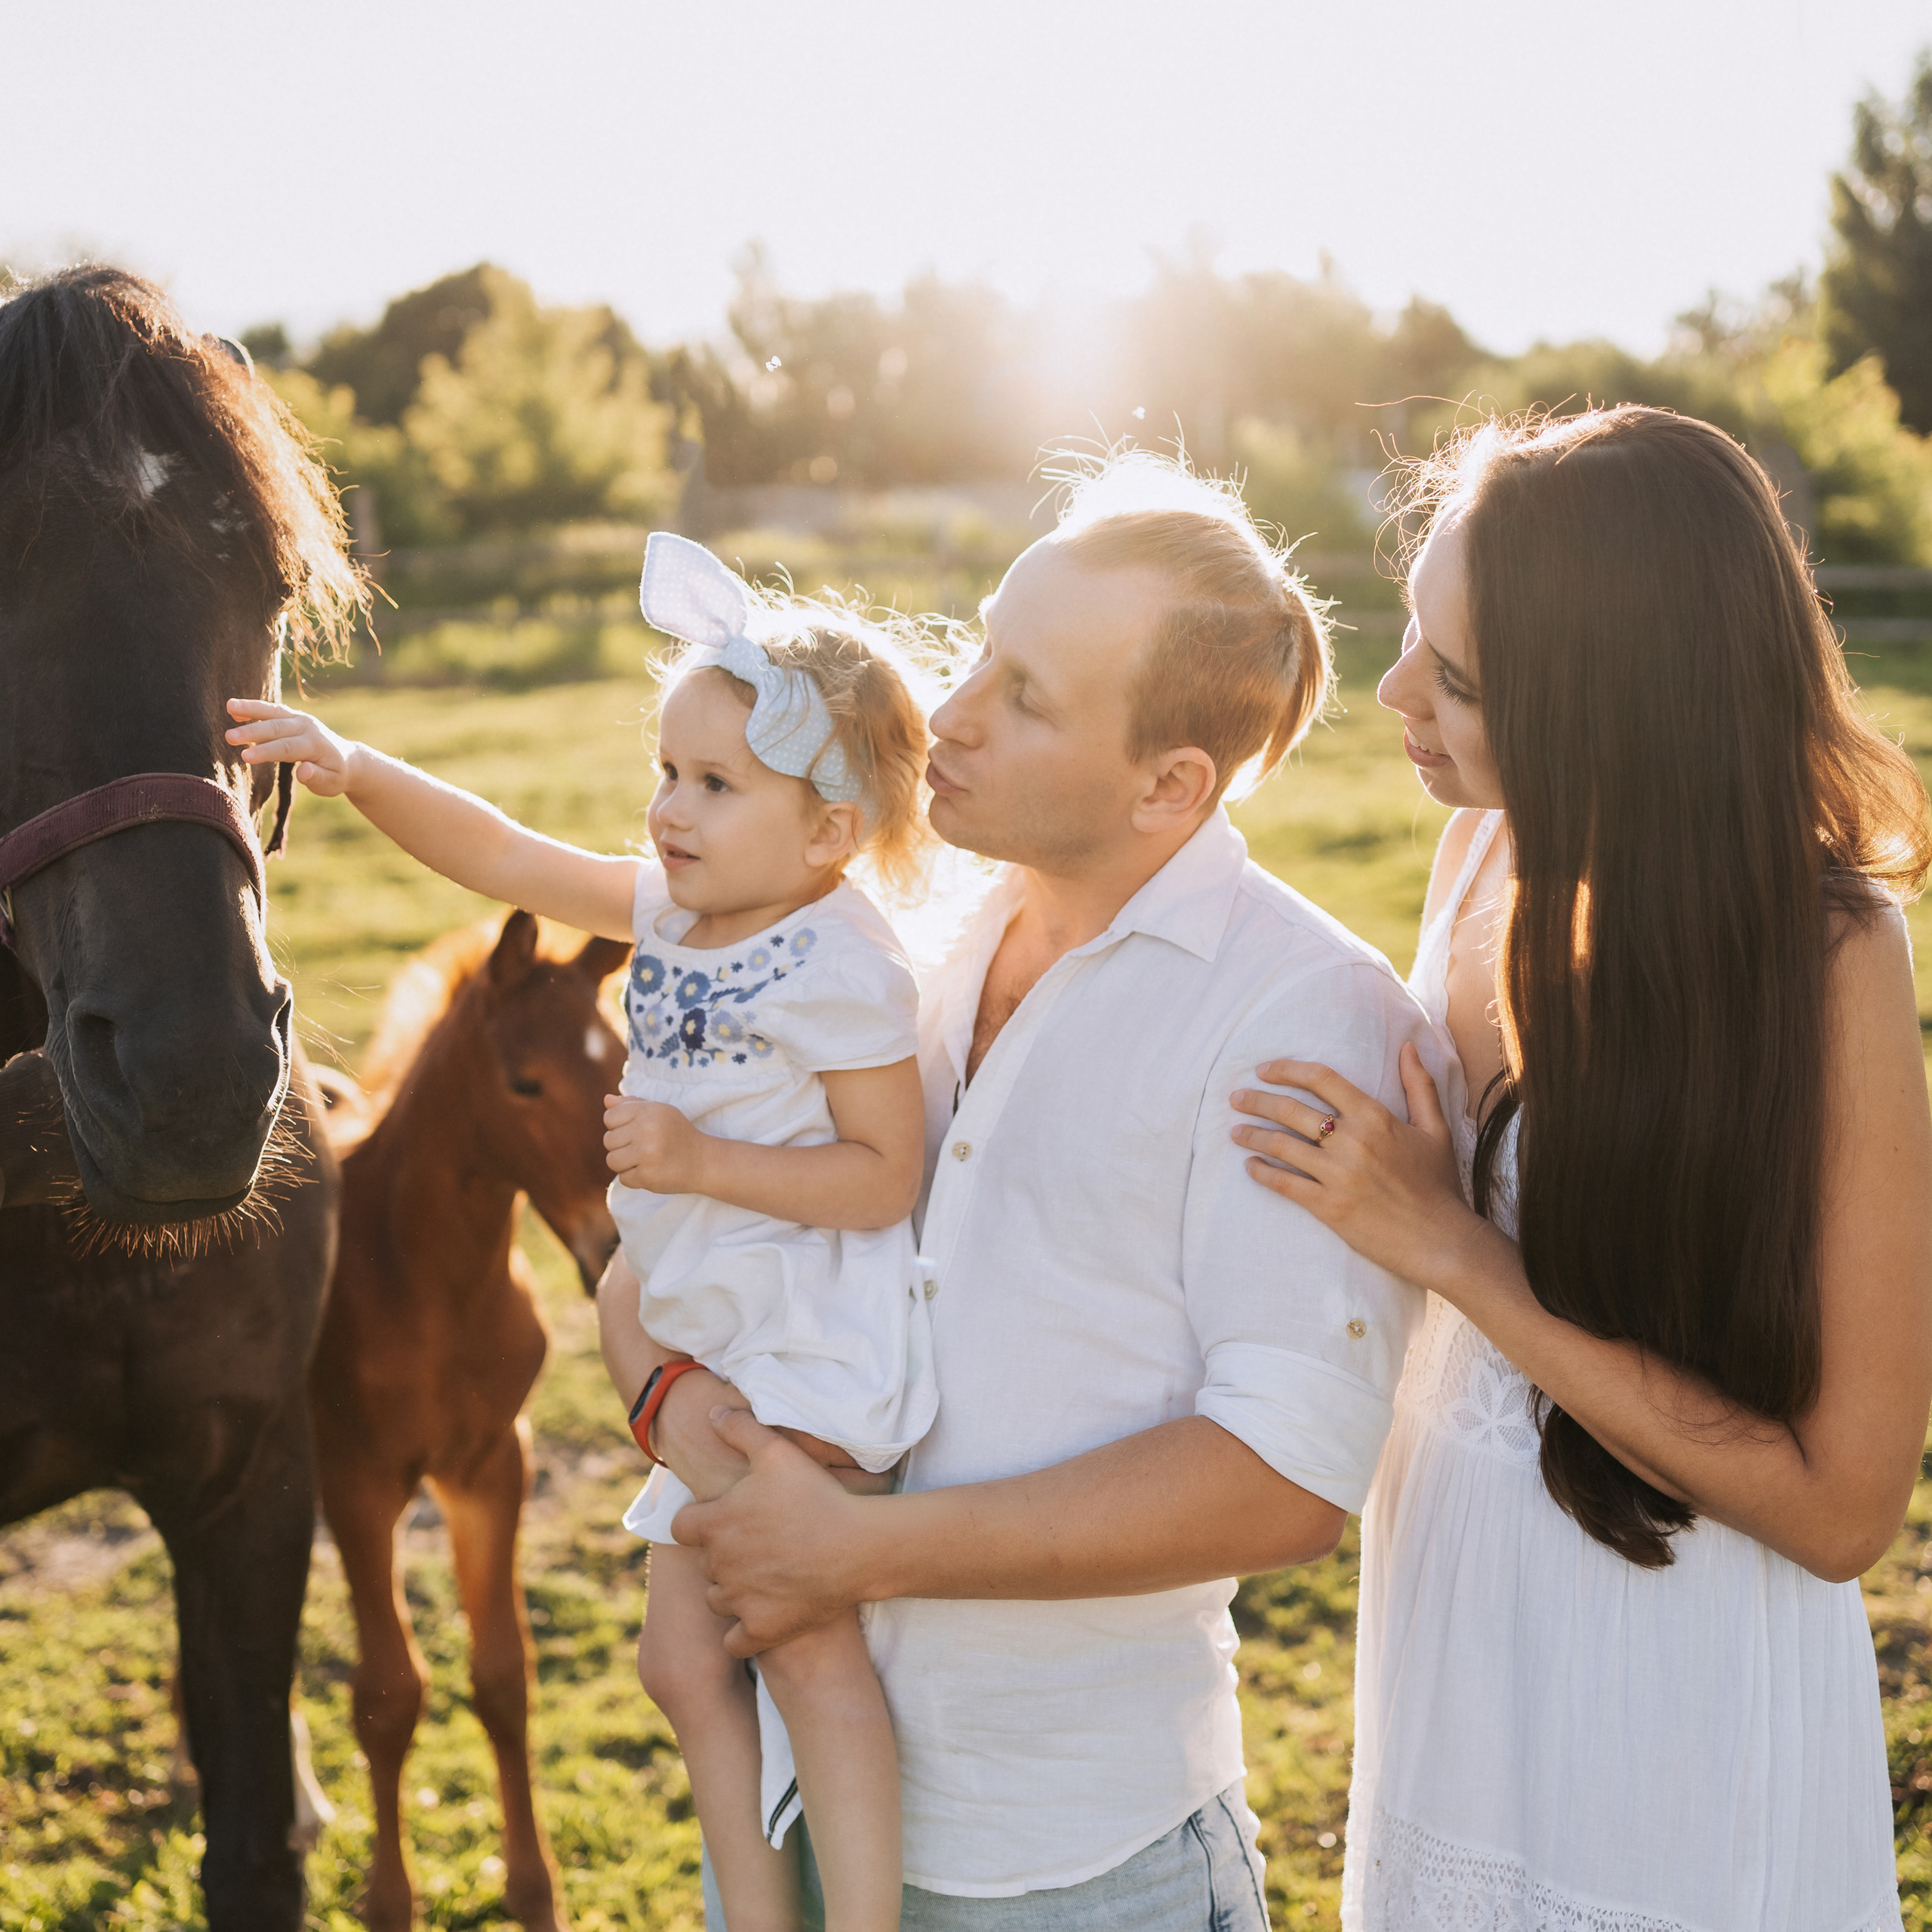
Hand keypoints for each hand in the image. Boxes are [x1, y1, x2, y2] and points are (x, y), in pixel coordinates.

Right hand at [224, 698, 357, 795]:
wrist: (347, 759)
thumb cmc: (335, 776)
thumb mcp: (331, 783)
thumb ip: (317, 778)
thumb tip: (303, 771)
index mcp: (316, 745)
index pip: (288, 748)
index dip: (266, 752)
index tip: (245, 757)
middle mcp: (307, 727)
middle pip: (277, 728)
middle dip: (252, 732)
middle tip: (229, 737)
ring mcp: (300, 719)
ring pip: (273, 712)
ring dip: (250, 709)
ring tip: (229, 707)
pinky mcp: (293, 716)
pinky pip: (272, 710)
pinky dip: (254, 708)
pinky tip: (233, 709)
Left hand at [603, 1094, 701, 1191]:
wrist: (703, 1161)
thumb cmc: (677, 1133)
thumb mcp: (660, 1112)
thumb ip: (632, 1104)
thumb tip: (607, 1100)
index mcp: (648, 1111)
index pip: (610, 1117)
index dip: (618, 1125)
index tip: (634, 1130)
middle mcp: (647, 1130)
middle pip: (608, 1140)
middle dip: (621, 1145)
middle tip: (642, 1146)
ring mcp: (647, 1154)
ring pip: (612, 1160)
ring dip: (624, 1163)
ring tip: (642, 1159)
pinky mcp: (648, 1176)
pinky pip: (623, 1178)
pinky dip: (634, 1177)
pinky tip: (650, 1170)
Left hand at [671, 1407, 871, 1656]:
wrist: (857, 1546)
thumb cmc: (817, 1496)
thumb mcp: (778, 1452)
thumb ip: (740, 1429)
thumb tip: (711, 1413)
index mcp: (715, 1523)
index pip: (681, 1528)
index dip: (700, 1523)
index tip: (726, 1520)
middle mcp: (719, 1564)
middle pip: (705, 1564)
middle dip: (723, 1556)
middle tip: (758, 1545)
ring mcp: (739, 1600)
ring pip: (717, 1600)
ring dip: (732, 1592)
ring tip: (765, 1577)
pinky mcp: (760, 1631)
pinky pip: (734, 1643)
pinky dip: (744, 1634)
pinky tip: (764, 1617)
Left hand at [1231, 1041, 1477, 1290]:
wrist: (1440, 1240)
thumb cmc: (1438, 1184)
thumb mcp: (1435, 1128)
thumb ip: (1418, 1085)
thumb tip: (1408, 1046)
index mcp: (1375, 1117)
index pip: (1321, 1079)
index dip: (1287, 1069)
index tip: (1263, 1070)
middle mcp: (1352, 1141)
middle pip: (1291, 1110)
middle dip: (1256, 1101)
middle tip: (1236, 1098)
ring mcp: (1337, 1175)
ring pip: (1281, 1146)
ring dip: (1252, 1136)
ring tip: (1234, 1131)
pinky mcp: (1328, 1207)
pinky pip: (1285, 1184)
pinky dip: (1262, 1173)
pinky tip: (1250, 1167)